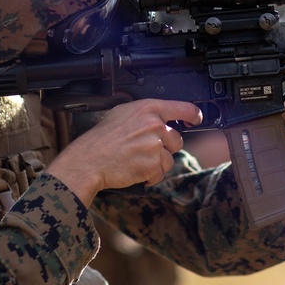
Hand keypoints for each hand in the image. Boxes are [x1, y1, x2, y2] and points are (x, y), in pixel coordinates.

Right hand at [47, 99, 202, 204]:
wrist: (88, 160)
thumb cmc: (101, 139)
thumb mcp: (122, 114)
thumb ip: (145, 115)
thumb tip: (161, 118)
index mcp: (148, 109)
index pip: (182, 109)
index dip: (193, 115)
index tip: (196, 119)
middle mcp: (155, 125)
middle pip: (177, 140)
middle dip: (165, 148)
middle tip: (144, 150)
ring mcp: (155, 146)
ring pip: (169, 160)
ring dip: (156, 164)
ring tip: (135, 161)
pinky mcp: (153, 165)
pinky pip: (160, 174)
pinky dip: (149, 176)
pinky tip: (134, 170)